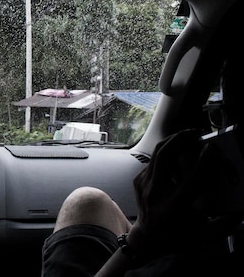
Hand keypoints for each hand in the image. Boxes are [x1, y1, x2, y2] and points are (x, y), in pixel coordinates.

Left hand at [128, 129, 213, 255]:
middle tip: (196, 133)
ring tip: (187, 135)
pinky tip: (178, 150)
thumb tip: (239, 213)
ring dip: (172, 141)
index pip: (190, 181)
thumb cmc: (178, 236)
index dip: (203, 163)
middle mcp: (156, 194)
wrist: (148, 238)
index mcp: (173, 207)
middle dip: (180, 140)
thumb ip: (223, 225)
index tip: (212, 149)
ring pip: (157, 154)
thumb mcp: (203, 235)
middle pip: (165, 157)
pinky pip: (153, 160)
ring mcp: (144, 185)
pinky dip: (166, 151)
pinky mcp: (138, 180)